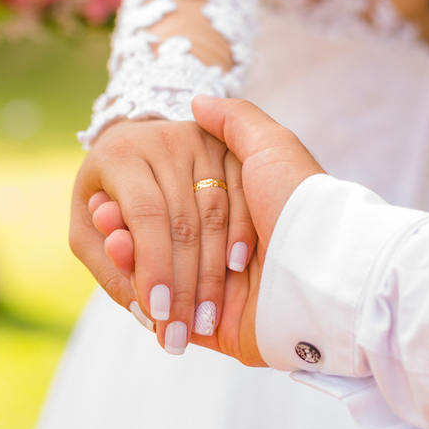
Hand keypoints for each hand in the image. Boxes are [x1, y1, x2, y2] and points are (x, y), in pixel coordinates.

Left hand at [67, 118, 255, 354]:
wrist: (134, 139)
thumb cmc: (106, 195)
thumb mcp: (87, 229)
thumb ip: (107, 268)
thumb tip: (142, 312)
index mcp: (120, 155)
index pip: (145, 215)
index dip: (154, 265)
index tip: (158, 314)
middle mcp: (162, 141)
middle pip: (182, 219)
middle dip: (183, 283)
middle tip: (181, 334)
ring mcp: (199, 139)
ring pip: (214, 211)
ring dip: (212, 271)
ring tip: (206, 319)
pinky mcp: (227, 145)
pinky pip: (241, 195)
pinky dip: (239, 235)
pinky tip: (234, 272)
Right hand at [89, 97, 324, 366]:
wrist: (327, 273)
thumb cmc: (299, 203)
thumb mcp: (271, 147)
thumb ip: (235, 122)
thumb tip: (199, 101)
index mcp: (237, 213)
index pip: (174, 203)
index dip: (141, 198)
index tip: (114, 190)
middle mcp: (226, 251)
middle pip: (161, 239)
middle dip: (130, 229)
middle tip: (102, 215)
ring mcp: (218, 291)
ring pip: (157, 276)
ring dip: (131, 258)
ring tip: (109, 239)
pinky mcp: (213, 327)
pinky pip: (167, 315)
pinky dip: (140, 295)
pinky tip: (123, 270)